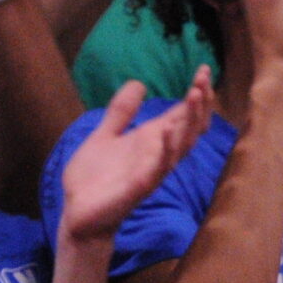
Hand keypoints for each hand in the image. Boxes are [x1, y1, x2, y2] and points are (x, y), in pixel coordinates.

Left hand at [59, 74, 211, 244]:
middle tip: (203, 79)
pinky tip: (168, 131)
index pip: (183, 114)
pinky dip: (165, 151)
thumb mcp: (105, 136)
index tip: (203, 69)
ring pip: (181, 145)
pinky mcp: (138, 188)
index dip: (196, 94)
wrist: (78, 213)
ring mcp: (151, 171)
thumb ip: (121, 112)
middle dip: (199, 103)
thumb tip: (138, 83)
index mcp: (152, 141)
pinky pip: (158, 169)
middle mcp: (158, 154)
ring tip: (194, 96)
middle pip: (190, 127)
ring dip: (189, 121)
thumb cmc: (94, 179)